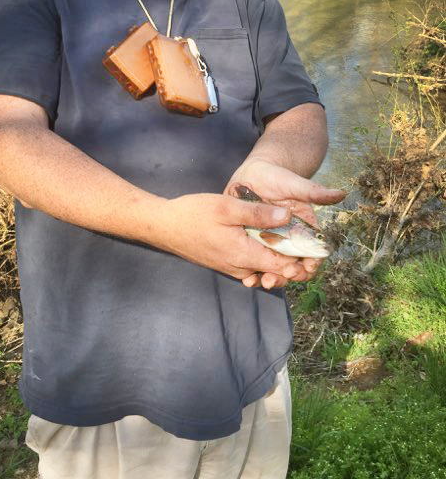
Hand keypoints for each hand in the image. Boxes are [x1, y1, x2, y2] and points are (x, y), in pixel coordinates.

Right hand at [155, 192, 316, 286]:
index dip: (301, 258)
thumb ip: (257, 213)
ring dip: (278, 259)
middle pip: (275, 271)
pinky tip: (265, 240)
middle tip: (309, 246)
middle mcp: (239, 267)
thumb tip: (286, 217)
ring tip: (291, 242)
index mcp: (243, 254)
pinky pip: (250, 265)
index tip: (315, 246)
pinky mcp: (223, 263)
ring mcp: (230, 267)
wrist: (163, 226)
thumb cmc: (193, 214)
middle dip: (294, 261)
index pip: (282, 266)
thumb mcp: (227, 207)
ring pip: (263, 269)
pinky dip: (262, 257)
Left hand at [224, 159, 344, 288]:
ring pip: (275, 268)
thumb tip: (341, 194)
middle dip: (290, 276)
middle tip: (281, 277)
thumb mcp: (294, 183)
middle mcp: (289, 239)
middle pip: (295, 265)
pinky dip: (253, 275)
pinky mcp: (254, 245)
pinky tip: (247, 280)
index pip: (314, 251)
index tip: (307, 267)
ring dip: (271, 278)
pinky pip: (256, 263)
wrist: (252, 175)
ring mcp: (271, 243)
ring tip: (263, 282)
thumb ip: (314, 191)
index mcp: (304, 228)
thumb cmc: (277, 177)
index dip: (313, 261)